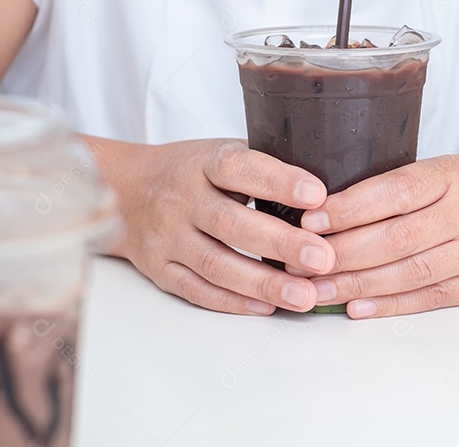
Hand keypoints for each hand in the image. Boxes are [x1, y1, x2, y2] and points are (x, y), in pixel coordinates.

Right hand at [110, 139, 336, 314]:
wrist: (125, 189)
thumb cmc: (196, 171)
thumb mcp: (225, 152)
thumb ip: (267, 166)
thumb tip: (332, 187)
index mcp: (205, 162)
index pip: (241, 168)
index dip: (278, 181)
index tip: (317, 195)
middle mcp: (182, 199)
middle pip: (232, 224)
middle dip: (281, 243)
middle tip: (323, 259)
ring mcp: (167, 237)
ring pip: (216, 264)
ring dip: (264, 283)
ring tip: (305, 296)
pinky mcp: (159, 269)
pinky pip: (197, 290)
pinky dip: (233, 302)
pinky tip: (268, 306)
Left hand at [299, 151, 458, 318]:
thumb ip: (411, 185)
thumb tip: (339, 208)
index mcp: (456, 174)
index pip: (395, 190)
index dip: (350, 207)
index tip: (310, 218)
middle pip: (396, 237)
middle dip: (341, 253)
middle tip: (298, 262)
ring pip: (410, 271)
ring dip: (358, 284)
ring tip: (317, 290)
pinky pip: (435, 296)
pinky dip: (394, 304)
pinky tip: (360, 307)